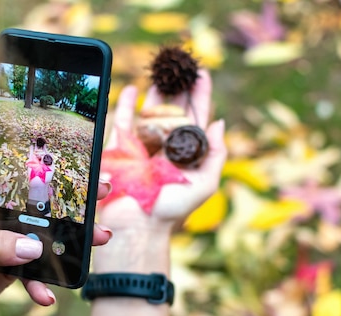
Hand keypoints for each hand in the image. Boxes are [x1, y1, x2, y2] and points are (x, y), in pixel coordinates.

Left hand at [0, 137, 112, 315]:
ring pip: (45, 229)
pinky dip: (45, 283)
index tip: (58, 130)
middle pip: (35, 191)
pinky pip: (35, 271)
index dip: (24, 138)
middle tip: (101, 186)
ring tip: (102, 235)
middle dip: (70, 188)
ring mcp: (3, 239)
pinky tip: (47, 296)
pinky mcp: (8, 267)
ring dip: (74, 234)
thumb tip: (33, 247)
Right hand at [87, 69, 225, 315]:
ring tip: (162, 71)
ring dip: (156, 90)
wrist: (138, 225)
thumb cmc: (172, 209)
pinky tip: (132, 87)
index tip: (202, 74)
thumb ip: (216, 154)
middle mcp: (164, 146)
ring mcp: (141, 146)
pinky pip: (122, 120)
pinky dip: (125, 103)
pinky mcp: (120, 148)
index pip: (195, 118)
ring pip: (149, 110)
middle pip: (173, 109)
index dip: (200, 96)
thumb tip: (220, 122)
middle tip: (182, 66)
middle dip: (178, 88)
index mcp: (185, 153)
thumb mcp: (205, 183)